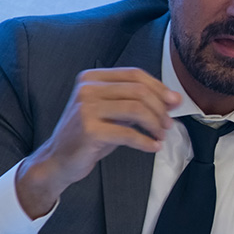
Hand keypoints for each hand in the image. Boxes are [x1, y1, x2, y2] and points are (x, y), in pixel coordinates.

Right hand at [16, 67, 179, 217]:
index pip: (134, 74)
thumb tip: (173, 99)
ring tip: (161, 135)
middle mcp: (87, 89)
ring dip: (155, 124)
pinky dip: (146, 141)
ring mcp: (86, 109)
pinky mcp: (89, 130)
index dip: (159, 87)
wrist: (58, 160)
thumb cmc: (90, 135)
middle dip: (160, 107)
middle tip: (169, 123)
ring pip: (136, 109)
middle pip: (138, 90)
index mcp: (92, 78)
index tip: (175, 101)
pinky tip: (153, 147)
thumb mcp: (112, 112)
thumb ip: (137, 102)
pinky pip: (128, 133)